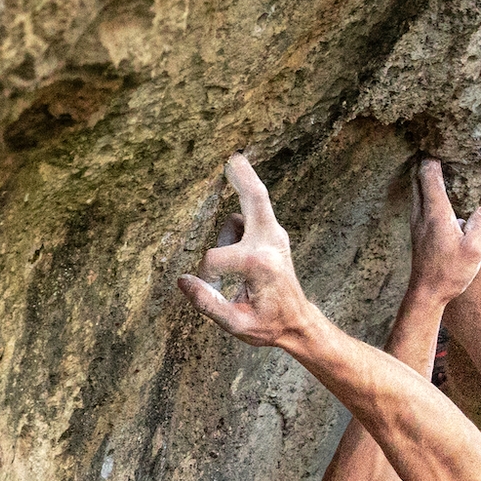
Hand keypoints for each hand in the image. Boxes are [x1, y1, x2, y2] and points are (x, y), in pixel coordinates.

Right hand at [178, 155, 312, 346]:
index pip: (215, 257)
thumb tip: (182, 280)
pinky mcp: (276, 235)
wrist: (298, 323)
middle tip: (232, 155)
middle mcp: (270, 244)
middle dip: (242, 176)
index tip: (209, 288)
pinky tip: (238, 252)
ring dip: (231, 227)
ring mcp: (276, 236)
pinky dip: (240, 226)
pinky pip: (252, 217)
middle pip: (256, 197)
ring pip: (250, 206)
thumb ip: (207, 303)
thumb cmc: (268, 325)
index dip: (205, 275)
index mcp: (259, 265)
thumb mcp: (235, 325)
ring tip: (233, 268)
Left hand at [408, 159, 480, 303]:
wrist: (426, 293)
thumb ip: (480, 225)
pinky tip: (435, 196)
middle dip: (425, 163)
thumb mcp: (474, 250)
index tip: (438, 145)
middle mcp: (423, 214)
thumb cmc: (450, 273)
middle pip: (418, 180)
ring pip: (416, 191)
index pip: (430, 177)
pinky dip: (425, 193)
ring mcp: (417, 224)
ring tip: (436, 167)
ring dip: (424, 178)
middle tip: (435, 149)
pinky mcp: (417, 233)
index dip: (433, 159)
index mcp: (437, 214)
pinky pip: (419, 204)